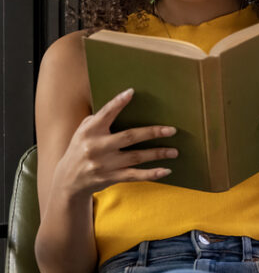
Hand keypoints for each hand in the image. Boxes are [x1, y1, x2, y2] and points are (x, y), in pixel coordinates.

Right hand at [54, 88, 177, 194]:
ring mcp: (104, 164)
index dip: (117, 103)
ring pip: (136, 157)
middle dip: (152, 132)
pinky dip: (151, 174)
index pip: (105, 114)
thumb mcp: (82, 132)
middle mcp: (96, 147)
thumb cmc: (81, 149)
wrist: (68, 180)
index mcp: (89, 131)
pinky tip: (166, 170)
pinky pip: (134, 175)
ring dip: (158, 153)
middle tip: (172, 130)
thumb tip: (121, 103)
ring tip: (174, 151)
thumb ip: (98, 120)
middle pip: (129, 137)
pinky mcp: (110, 178)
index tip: (131, 92)